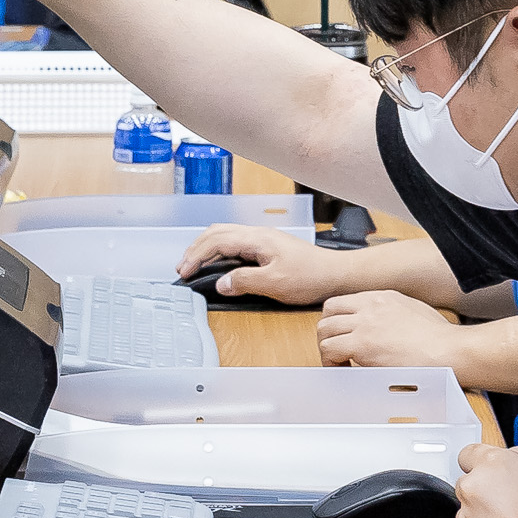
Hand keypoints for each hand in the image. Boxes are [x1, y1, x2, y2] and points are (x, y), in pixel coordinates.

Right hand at [169, 224, 345, 304]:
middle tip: (183, 267)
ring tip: (193, 263)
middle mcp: (257, 234)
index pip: (216, 241)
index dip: (197, 255)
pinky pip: (234, 241)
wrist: (335, 273)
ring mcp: (262, 238)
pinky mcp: (266, 246)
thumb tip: (221, 283)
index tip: (185, 271)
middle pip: (216, 233)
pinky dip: (218, 250)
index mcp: (256, 239)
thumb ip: (244, 282)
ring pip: (224, 234)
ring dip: (205, 247)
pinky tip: (216, 261)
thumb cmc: (311, 277)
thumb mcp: (274, 284)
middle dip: (195, 248)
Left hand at [316, 290, 463, 369]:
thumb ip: (395, 316)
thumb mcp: (416, 313)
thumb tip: (389, 330)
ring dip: (327, 348)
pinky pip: (330, 349)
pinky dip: (331, 362)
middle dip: (328, 332)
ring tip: (340, 363)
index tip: (344, 336)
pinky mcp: (362, 344)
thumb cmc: (442, 340)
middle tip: (337, 350)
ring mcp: (364, 323)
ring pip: (324, 330)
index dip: (339, 321)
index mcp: (383, 298)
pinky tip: (345, 370)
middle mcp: (369, 306)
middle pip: (328, 312)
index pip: (344, 302)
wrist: (449, 350)